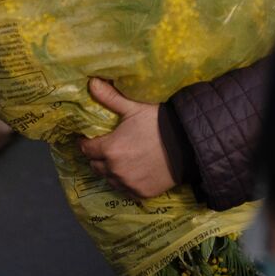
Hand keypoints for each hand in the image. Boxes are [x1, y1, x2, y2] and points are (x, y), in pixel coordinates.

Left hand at [78, 77, 176, 198]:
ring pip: (109, 179)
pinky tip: (135, 171)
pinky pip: (125, 190)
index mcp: (110, 149)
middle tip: (110, 148)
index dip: (87, 143)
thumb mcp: (134, 108)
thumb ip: (110, 98)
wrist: (188, 144)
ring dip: (111, 171)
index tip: (91, 139)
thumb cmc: (159, 123)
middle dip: (99, 157)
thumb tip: (91, 82)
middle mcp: (115, 170)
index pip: (87, 149)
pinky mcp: (140, 193)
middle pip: (95, 166)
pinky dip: (126, 182)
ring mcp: (128, 184)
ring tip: (123, 160)